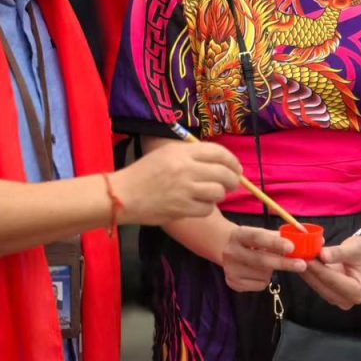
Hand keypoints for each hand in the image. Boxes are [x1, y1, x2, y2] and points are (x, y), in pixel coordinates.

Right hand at [113, 140, 241, 225]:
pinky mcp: (182, 208)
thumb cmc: (143, 173)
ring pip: (218, 192)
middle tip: (231, 184)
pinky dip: (206, 207)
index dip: (232, 161)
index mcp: (181, 152)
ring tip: (211, 194)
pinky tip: (198, 205)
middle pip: (223, 173)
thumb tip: (220, 163)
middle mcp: (186, 168)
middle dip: (232, 180)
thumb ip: (190, 155)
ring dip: (219, 194)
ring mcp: (185, 189)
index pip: (218, 152)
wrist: (123, 194)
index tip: (236, 168)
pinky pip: (207, 208)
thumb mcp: (165, 154)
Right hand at [222, 224, 307, 291]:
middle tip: (302, 265)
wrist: (226, 250)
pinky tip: (258, 273)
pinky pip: (259, 284)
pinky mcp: (233, 283)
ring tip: (267, 264)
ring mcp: (231, 269)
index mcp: (239, 234)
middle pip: (261, 260)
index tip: (292, 247)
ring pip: (263, 274)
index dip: (274, 243)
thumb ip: (286, 237)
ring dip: (273, 271)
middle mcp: (231, 251)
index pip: (257, 238)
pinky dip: (265, 280)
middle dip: (283, 263)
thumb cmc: (252, 241)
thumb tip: (318, 241)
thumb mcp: (263, 234)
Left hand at [301, 233, 360, 310]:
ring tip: (295, 257)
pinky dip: (309, 272)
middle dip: (309, 271)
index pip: (332, 280)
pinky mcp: (330, 293)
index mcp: (358, 291)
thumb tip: (321, 255)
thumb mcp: (354, 248)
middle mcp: (348, 299)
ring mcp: (338, 298)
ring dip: (306, 272)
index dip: (317, 269)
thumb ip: (338, 253)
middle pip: (323, 286)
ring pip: (317, 286)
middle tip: (295, 257)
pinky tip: (299, 261)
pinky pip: (317, 283)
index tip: (305, 257)